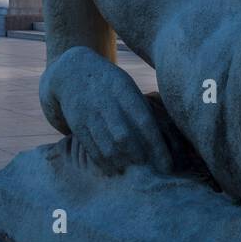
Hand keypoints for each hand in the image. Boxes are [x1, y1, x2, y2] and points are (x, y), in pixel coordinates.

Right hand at [40, 46, 172, 176]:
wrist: (73, 71)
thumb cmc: (110, 84)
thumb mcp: (127, 87)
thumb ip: (142, 108)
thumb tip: (164, 139)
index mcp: (125, 91)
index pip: (145, 122)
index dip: (158, 147)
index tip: (167, 166)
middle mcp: (107, 102)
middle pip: (124, 138)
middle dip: (138, 157)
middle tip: (149, 170)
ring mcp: (90, 113)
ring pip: (107, 147)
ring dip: (121, 163)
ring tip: (131, 170)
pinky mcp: (77, 123)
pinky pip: (92, 149)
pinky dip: (104, 162)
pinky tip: (112, 168)